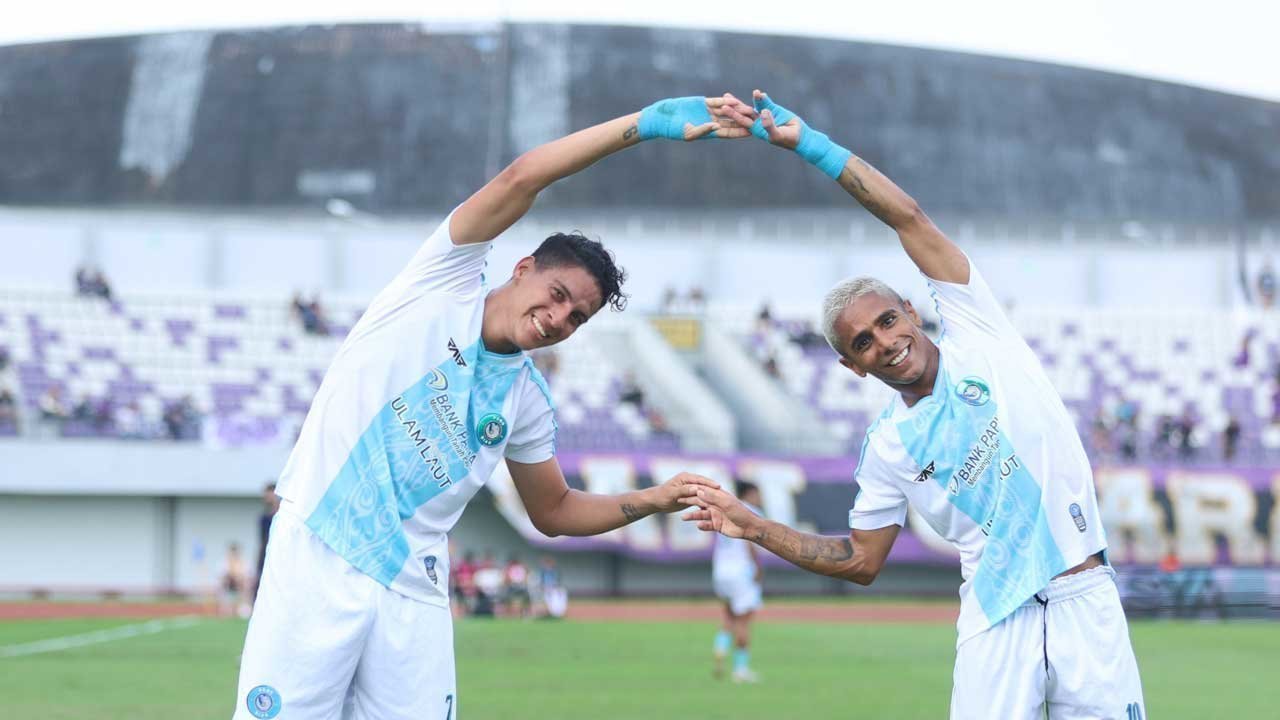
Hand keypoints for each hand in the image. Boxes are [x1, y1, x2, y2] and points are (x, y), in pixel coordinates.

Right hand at [638, 95, 756, 140]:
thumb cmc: (672, 130)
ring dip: (736, 110)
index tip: (751, 133)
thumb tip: (717, 127)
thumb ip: (703, 130)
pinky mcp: (702, 102)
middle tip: (756, 119)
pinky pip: (716, 101)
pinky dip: (725, 101)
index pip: (728, 132)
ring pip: (726, 110)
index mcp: (709, 132)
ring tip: (749, 108)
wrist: (662, 117)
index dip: (739, 132)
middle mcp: (710, 122)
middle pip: (730, 121)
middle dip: (742, 120)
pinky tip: (735, 100)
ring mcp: (707, 111)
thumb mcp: (688, 132)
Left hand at [647, 472, 719, 512]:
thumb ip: (684, 490)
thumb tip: (696, 488)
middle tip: (725, 494)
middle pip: (704, 485)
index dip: (710, 484)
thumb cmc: (662, 496)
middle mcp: (689, 482)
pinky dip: (706, 501)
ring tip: (722, 501)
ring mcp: (690, 488)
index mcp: (685, 477)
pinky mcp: (690, 495)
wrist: (655, 501)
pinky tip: (713, 507)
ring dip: (711, 496)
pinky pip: (700, 498)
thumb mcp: (673, 493)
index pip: (701, 480)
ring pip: (703, 492)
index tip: (719, 487)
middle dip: (714, 490)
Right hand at [680, 487, 761, 538]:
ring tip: (683, 518)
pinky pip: (706, 525)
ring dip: (692, 516)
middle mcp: (716, 505)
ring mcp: (715, 515)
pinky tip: (698, 526)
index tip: (683, 489)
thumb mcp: (726, 503)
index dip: (694, 490)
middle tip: (678, 501)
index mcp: (719, 497)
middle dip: (689, 502)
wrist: (749, 528)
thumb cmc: (740, 512)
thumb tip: (699, 490)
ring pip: (701, 515)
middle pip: (700, 502)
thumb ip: (712, 497)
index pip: (704, 492)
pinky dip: (702, 526)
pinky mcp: (716, 525)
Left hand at [721, 89, 849, 178]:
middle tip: (721, 99)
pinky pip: (765, 102)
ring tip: (728, 95)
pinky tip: (757, 92)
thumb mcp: (776, 135)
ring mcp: (765, 114)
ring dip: (743, 100)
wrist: (800, 136)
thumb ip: (768, 124)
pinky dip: (761, 98)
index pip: (742, 120)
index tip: (723, 108)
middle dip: (733, 106)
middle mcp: (757, 121)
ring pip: (752, 105)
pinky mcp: (773, 108)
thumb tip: (762, 112)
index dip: (733, 114)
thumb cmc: (787, 139)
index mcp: (755, 129)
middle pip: (743, 112)